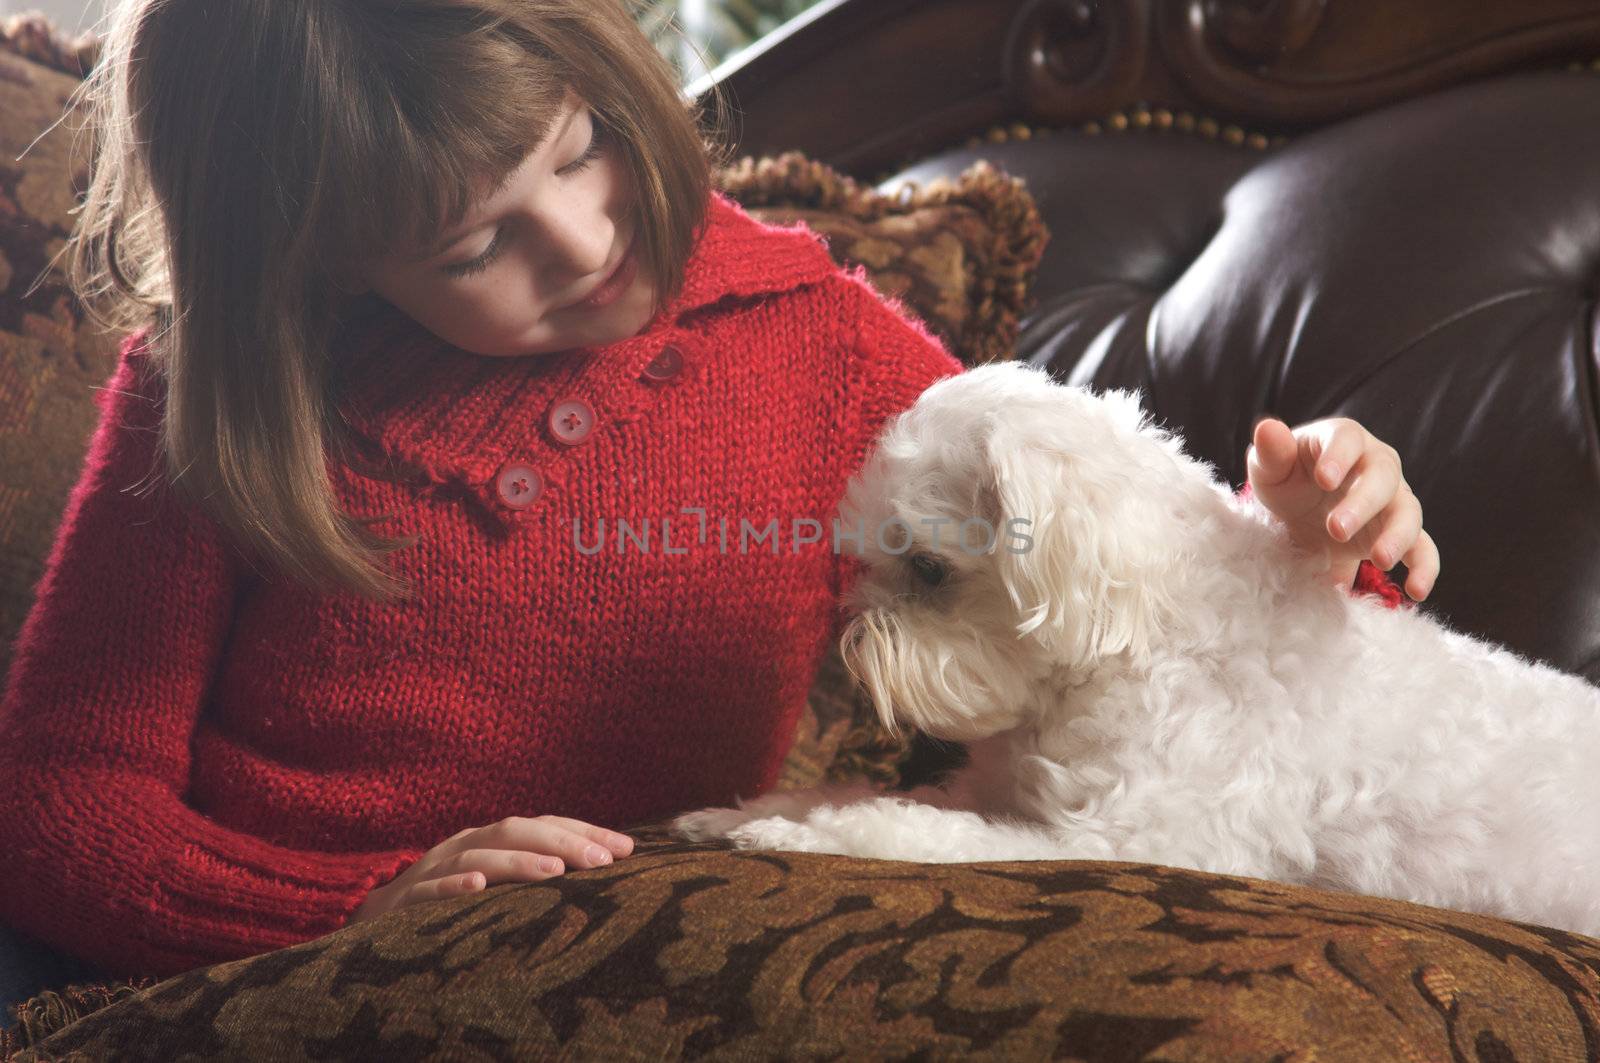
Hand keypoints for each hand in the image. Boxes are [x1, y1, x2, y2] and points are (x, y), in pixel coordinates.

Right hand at [350, 816, 634, 923]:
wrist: (369, 922)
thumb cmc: (448, 904)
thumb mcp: (493, 883)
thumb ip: (535, 875)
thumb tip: (601, 876)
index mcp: (491, 839)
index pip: (543, 824)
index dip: (584, 832)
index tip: (627, 849)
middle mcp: (464, 845)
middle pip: (515, 830)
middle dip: (561, 842)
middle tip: (601, 861)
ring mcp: (431, 869)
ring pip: (477, 856)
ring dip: (518, 861)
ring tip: (555, 872)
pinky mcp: (402, 902)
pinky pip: (426, 890)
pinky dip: (451, 886)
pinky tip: (477, 888)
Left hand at [1246, 416, 1438, 600]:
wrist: (1303, 510)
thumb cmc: (1287, 478)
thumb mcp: (1270, 467)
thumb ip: (1271, 451)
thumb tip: (1267, 427)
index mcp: (1343, 440)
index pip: (1347, 440)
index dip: (1338, 456)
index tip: (1324, 479)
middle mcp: (1377, 464)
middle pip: (1382, 478)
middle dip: (1362, 503)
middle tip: (1336, 529)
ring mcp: (1393, 498)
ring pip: (1408, 512)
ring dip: (1397, 536)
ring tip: (1380, 560)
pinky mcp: (1398, 531)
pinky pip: (1423, 547)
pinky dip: (1424, 567)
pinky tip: (1417, 590)